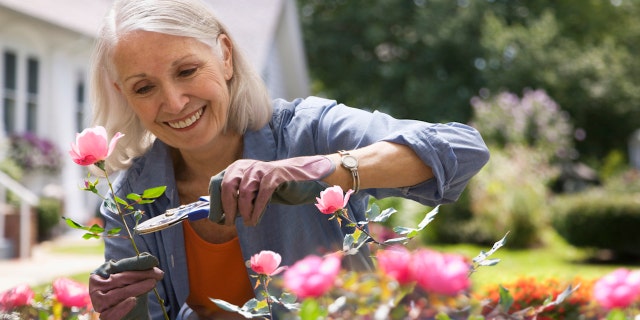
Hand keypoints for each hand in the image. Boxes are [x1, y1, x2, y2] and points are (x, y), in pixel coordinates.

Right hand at [89, 252, 163, 319]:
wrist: (129, 312)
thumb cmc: (129, 290)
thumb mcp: (131, 278)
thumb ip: (137, 267)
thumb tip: (151, 259)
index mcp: (98, 275)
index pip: (118, 267)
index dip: (135, 264)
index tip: (153, 262)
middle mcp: (95, 289)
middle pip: (118, 280)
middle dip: (140, 275)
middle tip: (158, 274)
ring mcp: (98, 304)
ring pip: (118, 294)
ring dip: (136, 288)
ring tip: (152, 283)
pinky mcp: (105, 317)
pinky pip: (112, 313)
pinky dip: (123, 307)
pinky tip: (133, 300)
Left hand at [211, 155, 334, 225]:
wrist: (302, 177)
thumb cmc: (274, 187)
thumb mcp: (253, 190)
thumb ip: (237, 197)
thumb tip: (220, 213)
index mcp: (238, 168)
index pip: (218, 182)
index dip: (215, 201)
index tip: (216, 217)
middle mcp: (247, 166)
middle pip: (228, 186)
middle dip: (226, 207)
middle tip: (228, 222)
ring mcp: (261, 169)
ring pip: (244, 192)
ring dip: (244, 212)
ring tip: (247, 222)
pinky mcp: (275, 176)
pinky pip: (261, 195)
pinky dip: (256, 210)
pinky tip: (255, 219)